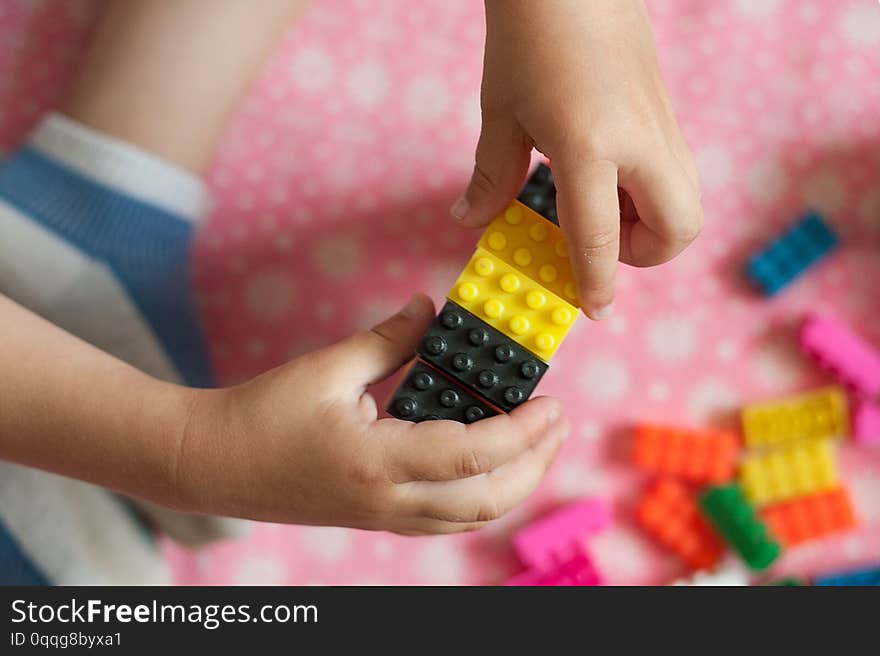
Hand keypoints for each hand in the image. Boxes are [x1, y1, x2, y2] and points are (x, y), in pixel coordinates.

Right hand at [173, 295, 568, 534]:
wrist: (212, 465)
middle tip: (557, 422)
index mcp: (378, 463)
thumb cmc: (262, 415)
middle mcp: (389, 502)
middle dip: (534, 464)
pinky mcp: (377, 516)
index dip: (522, 432)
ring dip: (513, 482)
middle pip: (486, 501)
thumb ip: (389, 340)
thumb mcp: (327, 368)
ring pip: (470, 516)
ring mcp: (384, 516)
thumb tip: (431, 309)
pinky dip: (480, 492)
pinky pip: (446, 517)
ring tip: (535, 441)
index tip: (552, 403)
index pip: (472, 456)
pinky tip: (487, 460)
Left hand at [453, 0, 702, 319]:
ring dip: (652, 223)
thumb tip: (472, 218)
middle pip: (677, 230)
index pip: (598, 238)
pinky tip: (608, 171)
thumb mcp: (501, 112)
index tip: (596, 310)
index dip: (597, 283)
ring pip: (687, 200)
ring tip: (601, 205)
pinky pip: (676, 170)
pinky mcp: (667, 109)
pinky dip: (652, 192)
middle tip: (598, 244)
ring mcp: (661, 124)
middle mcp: (640, 141)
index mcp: (589, 147)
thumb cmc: (530, 35)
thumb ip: (492, 175)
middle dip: (643, 255)